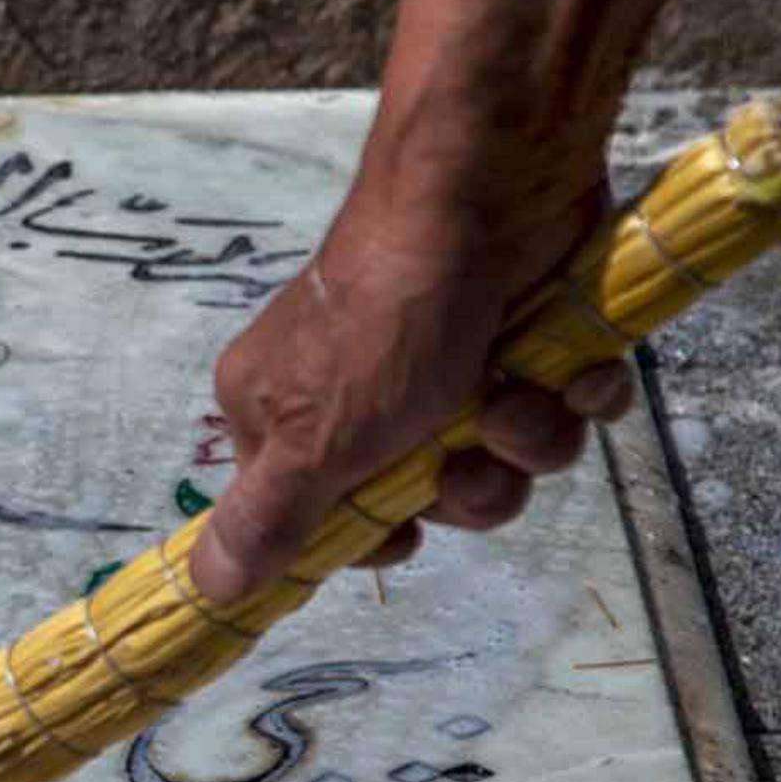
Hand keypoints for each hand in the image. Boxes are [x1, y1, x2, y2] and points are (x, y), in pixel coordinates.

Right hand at [186, 164, 632, 604]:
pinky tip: (564, 365)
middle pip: (428, 497)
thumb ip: (266, 520)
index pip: (321, 517)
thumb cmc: (388, 319)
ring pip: (503, 459)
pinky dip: (573, 394)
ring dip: (526, 441)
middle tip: (465, 452)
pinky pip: (562, 408)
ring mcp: (448, 363)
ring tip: (517, 395)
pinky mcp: (522, 338)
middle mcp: (361, 392)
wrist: (493, 193)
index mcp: (285, 414)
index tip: (406, 532)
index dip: (377, 533)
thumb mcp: (314, 439)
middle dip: (469, 487)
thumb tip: (208, 588)